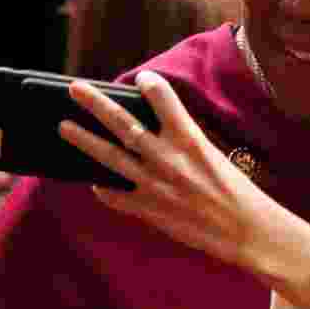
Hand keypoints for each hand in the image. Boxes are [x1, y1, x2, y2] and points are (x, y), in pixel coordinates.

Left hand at [59, 71, 309, 308]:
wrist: (245, 230)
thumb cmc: (237, 192)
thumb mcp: (213, 156)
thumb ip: (183, 143)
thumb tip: (154, 133)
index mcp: (190, 139)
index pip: (163, 99)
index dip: (149, 84)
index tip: (141, 78)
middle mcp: (167, 157)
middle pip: (123, 123)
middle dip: (96, 103)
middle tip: (75, 88)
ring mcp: (154, 184)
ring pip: (109, 156)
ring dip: (84, 140)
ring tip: (64, 126)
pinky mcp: (149, 209)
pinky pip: (114, 195)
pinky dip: (102, 187)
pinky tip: (95, 182)